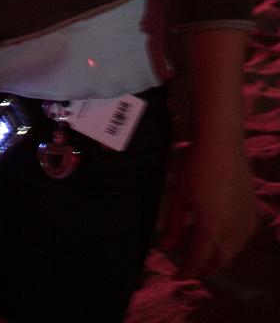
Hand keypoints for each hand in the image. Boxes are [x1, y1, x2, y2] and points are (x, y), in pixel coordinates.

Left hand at [159, 140, 260, 277]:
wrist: (222, 142)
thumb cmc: (195, 166)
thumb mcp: (179, 196)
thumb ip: (174, 225)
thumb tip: (166, 247)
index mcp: (211, 228)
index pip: (198, 261)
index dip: (187, 272)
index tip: (177, 277)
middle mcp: (232, 230)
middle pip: (219, 261)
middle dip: (204, 269)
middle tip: (190, 270)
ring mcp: (245, 220)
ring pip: (234, 252)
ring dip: (220, 259)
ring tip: (206, 259)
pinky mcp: (253, 209)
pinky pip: (245, 237)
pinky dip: (234, 246)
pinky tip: (226, 241)